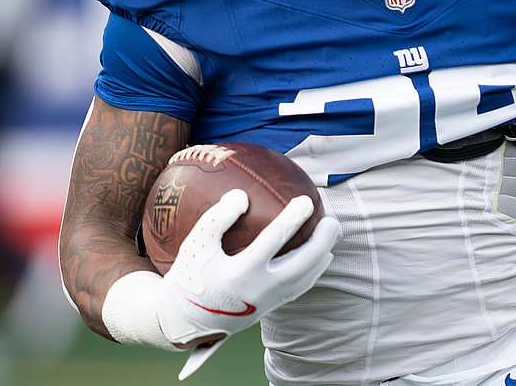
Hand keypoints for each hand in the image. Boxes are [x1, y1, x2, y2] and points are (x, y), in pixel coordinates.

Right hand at [156, 189, 339, 349]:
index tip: (306, 200)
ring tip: (331, 235)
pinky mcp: (267, 310)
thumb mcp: (196, 244)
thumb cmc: (189, 276)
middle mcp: (259, 290)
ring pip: (304, 280)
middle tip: (332, 221)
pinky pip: (297, 290)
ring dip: (321, 257)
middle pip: (301, 265)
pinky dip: (312, 273)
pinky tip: (319, 259)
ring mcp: (266, 302)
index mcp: (241, 272)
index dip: (293, 218)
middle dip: (321, 242)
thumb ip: (217, 218)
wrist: (183, 320)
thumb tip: (242, 195)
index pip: (275, 240)